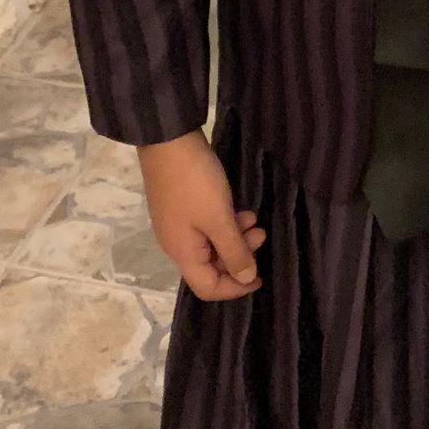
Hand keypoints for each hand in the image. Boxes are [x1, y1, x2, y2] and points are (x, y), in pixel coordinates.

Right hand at [138, 130, 265, 300]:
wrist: (167, 140)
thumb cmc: (195, 183)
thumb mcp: (219, 218)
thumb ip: (234, 251)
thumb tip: (246, 278)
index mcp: (182, 253)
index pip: (208, 288)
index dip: (235, 288)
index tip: (260, 276)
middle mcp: (177, 244)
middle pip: (210, 267)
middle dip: (239, 256)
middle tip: (261, 235)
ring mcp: (178, 224)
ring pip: (211, 245)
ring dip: (235, 237)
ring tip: (255, 220)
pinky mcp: (181, 207)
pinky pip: (207, 227)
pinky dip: (226, 223)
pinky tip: (241, 209)